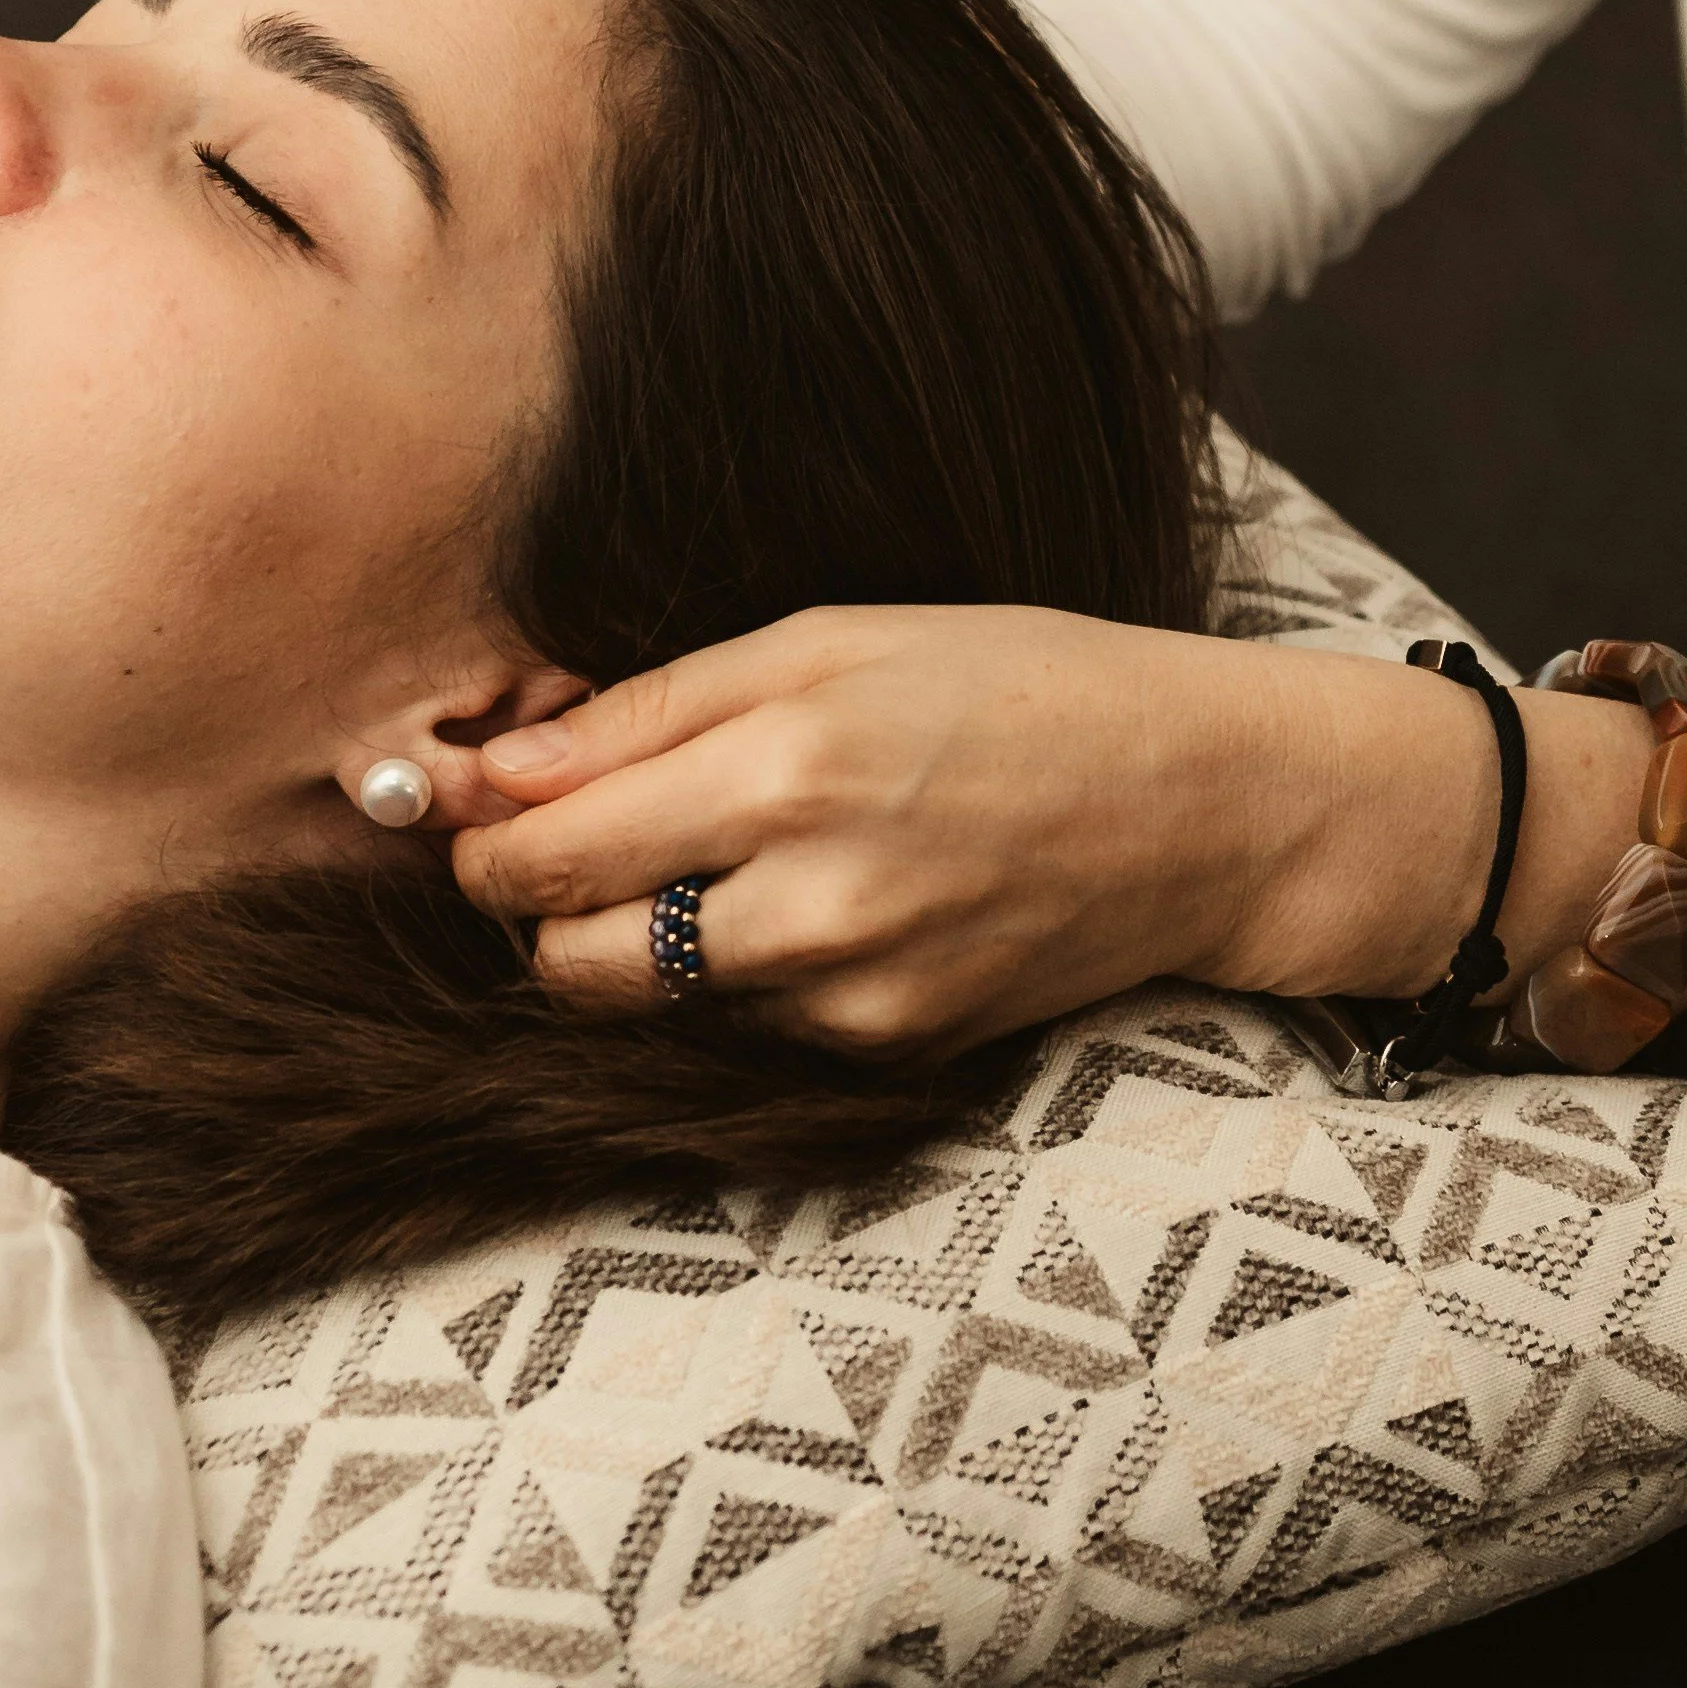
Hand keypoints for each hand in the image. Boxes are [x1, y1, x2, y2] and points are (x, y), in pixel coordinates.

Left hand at [451, 605, 1340, 1058]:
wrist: (1205, 804)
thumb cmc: (1021, 683)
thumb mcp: (833, 638)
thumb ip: (653, 707)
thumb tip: (498, 771)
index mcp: (783, 768)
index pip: (546, 855)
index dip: (483, 846)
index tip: (480, 819)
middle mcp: (808, 902)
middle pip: (569, 964)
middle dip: (540, 912)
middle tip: (579, 849)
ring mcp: (854, 994)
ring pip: (653, 1005)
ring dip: (640, 944)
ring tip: (721, 860)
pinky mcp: (893, 1049)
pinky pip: (753, 1024)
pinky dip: (745, 972)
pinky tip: (822, 900)